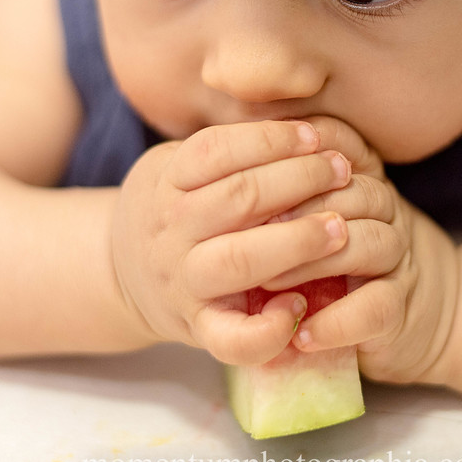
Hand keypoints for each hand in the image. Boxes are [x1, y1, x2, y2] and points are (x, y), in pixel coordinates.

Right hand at [108, 120, 353, 365]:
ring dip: (297, 241)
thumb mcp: (178, 166)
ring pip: (238, 260)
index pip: (216, 150)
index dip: (270, 139)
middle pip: (237, 198)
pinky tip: (300, 306)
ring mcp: (183, 282)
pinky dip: (268, 329)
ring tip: (341, 227)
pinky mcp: (199, 329)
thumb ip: (224, 149)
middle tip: (342, 171)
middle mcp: (171, 230)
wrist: (120, 276)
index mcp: (167, 182)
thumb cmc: (174, 209)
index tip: (314, 135)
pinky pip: (232, 340)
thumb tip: (299, 121)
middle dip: (298, 179)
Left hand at [264, 115, 459, 384]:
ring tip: (267, 283)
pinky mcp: (400, 308)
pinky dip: (336, 321)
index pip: (338, 142)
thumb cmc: (327, 260)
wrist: (408, 313)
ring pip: (367, 242)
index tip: (248, 174)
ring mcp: (396, 256)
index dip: (297, 154)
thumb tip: (205, 169)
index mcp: (357, 172)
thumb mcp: (300, 215)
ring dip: (312, 260)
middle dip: (298, 209)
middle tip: (245, 233)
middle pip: (354, 190)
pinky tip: (302, 331)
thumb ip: (270, 188)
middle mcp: (382, 206)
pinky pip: (376, 306)